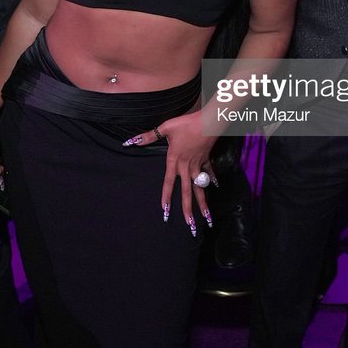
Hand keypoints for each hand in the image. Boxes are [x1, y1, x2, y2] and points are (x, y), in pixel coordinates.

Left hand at [123, 112, 214, 236]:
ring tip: (207, 218)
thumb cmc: (186, 123)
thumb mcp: (166, 128)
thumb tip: (132, 141)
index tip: (165, 211)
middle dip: (188, 210)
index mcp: (174, 160)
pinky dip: (212, 180)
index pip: (168, 183)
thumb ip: (149, 136)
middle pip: (187, 192)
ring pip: (200, 188)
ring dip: (203, 204)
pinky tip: (215, 187)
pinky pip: (209, 173)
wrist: (209, 121)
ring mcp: (198, 165)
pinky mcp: (206, 159)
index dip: (166, 197)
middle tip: (190, 226)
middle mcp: (187, 167)